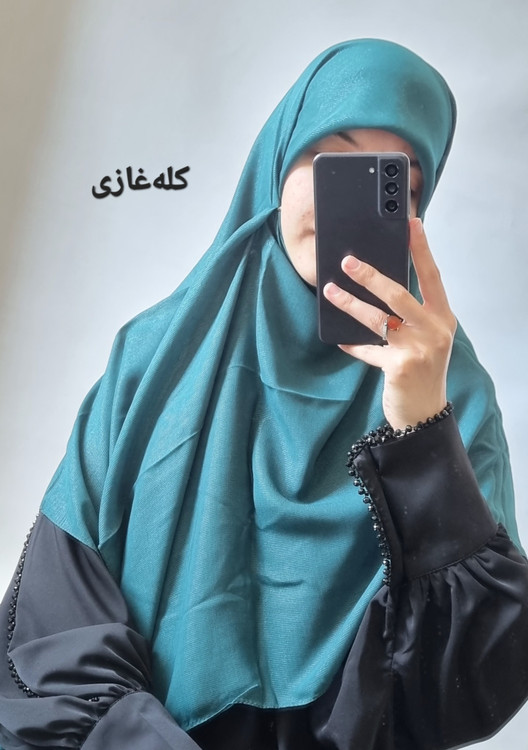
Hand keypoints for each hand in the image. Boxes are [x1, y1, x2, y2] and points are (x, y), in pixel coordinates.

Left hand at [323, 218, 456, 429]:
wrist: (424, 415)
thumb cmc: (421, 371)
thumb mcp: (425, 340)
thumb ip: (409, 316)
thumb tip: (378, 285)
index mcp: (443, 318)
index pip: (432, 277)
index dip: (422, 250)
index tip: (411, 224)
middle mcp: (435, 331)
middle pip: (399, 294)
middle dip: (370, 276)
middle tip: (347, 261)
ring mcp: (419, 350)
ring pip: (378, 318)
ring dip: (350, 303)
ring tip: (330, 291)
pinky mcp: (400, 368)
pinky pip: (368, 349)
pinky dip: (354, 345)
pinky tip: (341, 340)